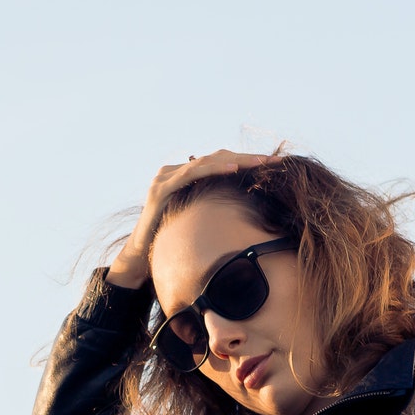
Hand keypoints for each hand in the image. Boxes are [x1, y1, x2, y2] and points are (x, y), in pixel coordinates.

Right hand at [105, 150, 282, 289]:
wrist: (139, 257)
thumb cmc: (169, 241)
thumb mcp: (196, 219)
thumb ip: (209, 206)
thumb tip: (239, 208)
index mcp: (182, 176)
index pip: (218, 162)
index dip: (245, 161)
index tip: (272, 164)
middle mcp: (172, 171)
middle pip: (216, 158)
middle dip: (247, 158)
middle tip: (275, 160)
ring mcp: (165, 177)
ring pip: (207, 162)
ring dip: (237, 160)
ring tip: (261, 162)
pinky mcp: (161, 188)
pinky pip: (191, 174)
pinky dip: (214, 169)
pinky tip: (234, 168)